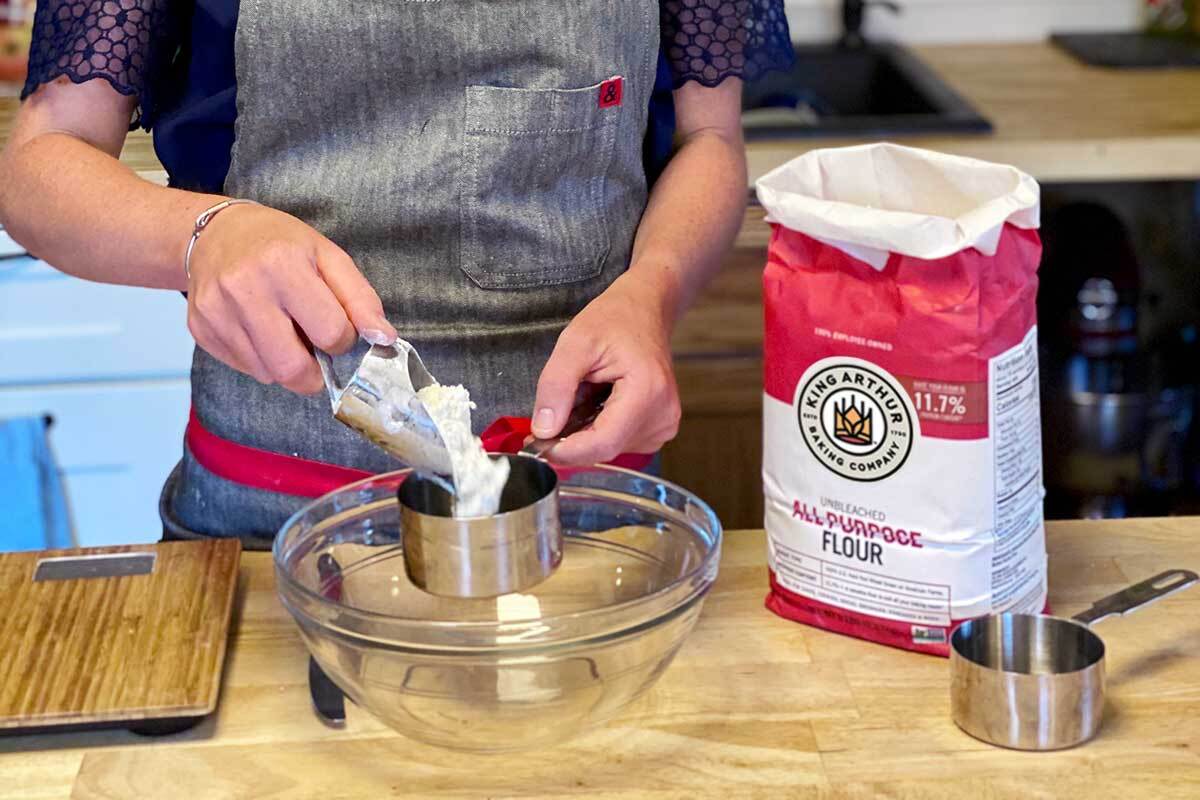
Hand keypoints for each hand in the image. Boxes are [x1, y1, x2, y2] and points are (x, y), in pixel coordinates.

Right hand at [186, 203, 396, 393]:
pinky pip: (245, 369)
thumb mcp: (328, 256)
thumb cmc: (281, 244)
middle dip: (315, 373)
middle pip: (293, 368)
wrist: (216, 234)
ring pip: (268, 374)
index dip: (343, 339)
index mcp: (283, 265)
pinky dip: (262, 361)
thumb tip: (384, 339)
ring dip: (287, 365)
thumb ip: (360, 299)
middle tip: (316, 353)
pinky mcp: (200, 330)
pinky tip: (260, 331)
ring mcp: (216, 312)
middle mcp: (243, 289)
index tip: (337, 327)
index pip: (331, 333)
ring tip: (285, 332)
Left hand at [532, 271, 681, 463]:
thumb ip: (556, 387)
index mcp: (647, 392)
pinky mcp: (660, 428)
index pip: (603, 443)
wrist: (646, 311)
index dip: (566, 451)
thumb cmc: (615, 320)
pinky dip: (600, 429)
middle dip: (571, 440)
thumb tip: (543, 430)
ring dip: (586, 433)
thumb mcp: (575, 343)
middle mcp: (662, 415)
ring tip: (583, 396)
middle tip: (549, 416)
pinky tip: (598, 404)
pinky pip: (620, 442)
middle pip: (605, 449)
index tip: (537, 444)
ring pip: (610, 449)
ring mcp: (664, 424)